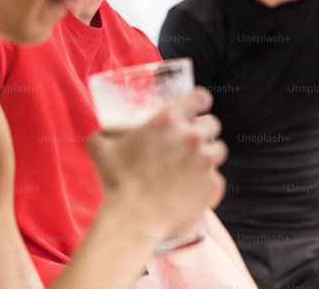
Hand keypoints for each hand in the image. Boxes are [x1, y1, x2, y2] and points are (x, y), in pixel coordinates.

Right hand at [87, 88, 227, 244]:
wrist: (131, 220)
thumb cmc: (116, 181)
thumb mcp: (100, 147)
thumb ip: (102, 134)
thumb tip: (101, 132)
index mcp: (170, 119)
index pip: (200, 98)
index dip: (200, 102)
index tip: (197, 109)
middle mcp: (192, 137)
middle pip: (212, 125)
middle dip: (203, 131)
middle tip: (189, 143)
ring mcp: (206, 162)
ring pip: (218, 150)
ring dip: (208, 155)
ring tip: (193, 166)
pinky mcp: (213, 186)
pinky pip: (216, 179)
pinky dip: (207, 184)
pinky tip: (193, 190)